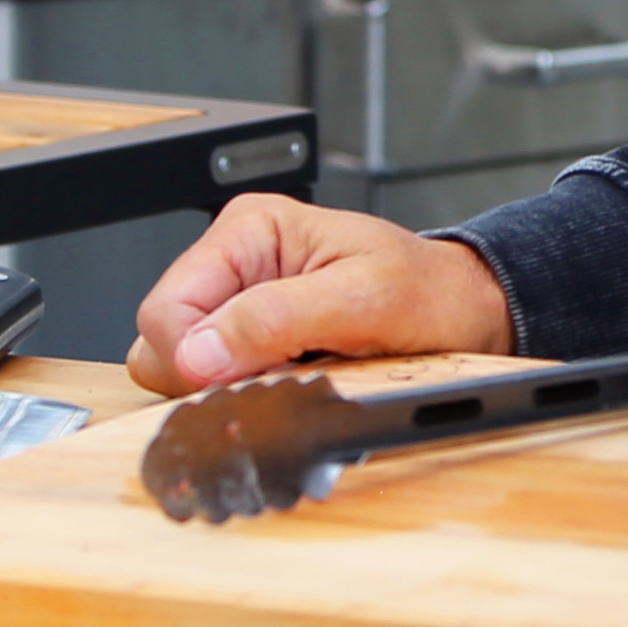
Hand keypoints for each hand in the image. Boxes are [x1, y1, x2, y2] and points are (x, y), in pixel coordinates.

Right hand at [126, 193, 516, 396]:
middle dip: (212, 374)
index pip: (165, 310)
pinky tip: (293, 381)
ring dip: (233, 386)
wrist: (465, 313)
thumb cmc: (428, 292)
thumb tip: (200, 351)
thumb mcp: (364, 298)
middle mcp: (235, 266)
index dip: (193, 356)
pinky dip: (248, 396)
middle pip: (163, 344)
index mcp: (249, 230)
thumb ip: (278, 318)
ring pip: (183, 371)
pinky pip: (217, 385)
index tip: (243, 376)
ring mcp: (240, 308)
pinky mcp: (253, 346)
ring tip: (296, 372)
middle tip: (281, 373)